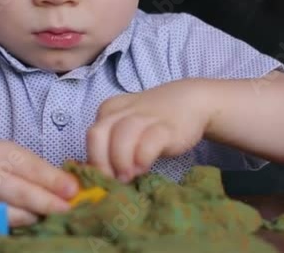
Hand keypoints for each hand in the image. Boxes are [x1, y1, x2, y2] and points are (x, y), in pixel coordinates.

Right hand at [0, 139, 78, 225]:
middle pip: (21, 192)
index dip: (53, 180)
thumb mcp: (10, 154)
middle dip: (49, 202)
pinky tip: (34, 222)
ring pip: (13, 213)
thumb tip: (70, 187)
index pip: (29, 167)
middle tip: (69, 209)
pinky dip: (21, 224)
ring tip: (54, 216)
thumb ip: (37, 168)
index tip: (74, 190)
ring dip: (37, 216)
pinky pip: (3, 224)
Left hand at [86, 79, 215, 182]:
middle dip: (101, 162)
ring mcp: (144, 116)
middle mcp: (122, 111)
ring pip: (120, 136)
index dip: (94, 161)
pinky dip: (142, 157)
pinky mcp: (166, 127)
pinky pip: (148, 142)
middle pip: (98, 135)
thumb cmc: (154, 122)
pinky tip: (143, 168)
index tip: (103, 179)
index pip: (92, 137)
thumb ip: (112, 147)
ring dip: (120, 161)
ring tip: (127, 177)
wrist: (191, 102)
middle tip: (111, 181)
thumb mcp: (128, 129)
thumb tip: (97, 178)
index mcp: (109, 110)